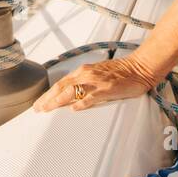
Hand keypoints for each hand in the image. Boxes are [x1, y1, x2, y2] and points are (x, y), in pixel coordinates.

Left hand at [31, 56, 159, 112]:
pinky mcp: (107, 88)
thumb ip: (85, 84)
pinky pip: (92, 96)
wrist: (140, 67)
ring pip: (72, 91)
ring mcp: (96, 81)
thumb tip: (71, 97)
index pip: (61, 83)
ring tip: (48, 109)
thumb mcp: (98, 74)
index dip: (49, 93)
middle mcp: (87, 74)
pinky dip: (81, 102)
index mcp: (84, 71)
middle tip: (37, 108)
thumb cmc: (122, 72)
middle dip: (47, 98)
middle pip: (61, 87)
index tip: (40, 103)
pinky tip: (74, 109)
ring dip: (57, 100)